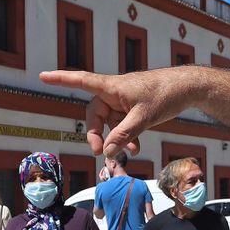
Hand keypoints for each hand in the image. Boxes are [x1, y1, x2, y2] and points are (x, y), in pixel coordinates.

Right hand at [41, 68, 200, 155]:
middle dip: (96, 134)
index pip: (81, 80)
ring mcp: (123, 100)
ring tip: (127, 154)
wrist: (186, 89)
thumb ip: (124, 135)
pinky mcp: (132, 108)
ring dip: (115, 139)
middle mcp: (114, 92)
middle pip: (95, 113)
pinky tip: (136, 150)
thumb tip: (107, 150)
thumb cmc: (164, 95)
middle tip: (100, 152)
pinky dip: (126, 137)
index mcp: (112, 86)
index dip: (61, 79)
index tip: (43, 75)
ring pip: (110, 122)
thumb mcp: (143, 118)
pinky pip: (122, 124)